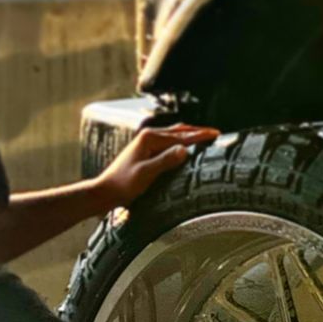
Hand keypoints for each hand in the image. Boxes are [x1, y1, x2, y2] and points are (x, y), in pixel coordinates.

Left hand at [99, 125, 217, 207]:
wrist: (106, 191)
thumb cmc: (123, 184)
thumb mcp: (146, 174)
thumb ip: (165, 161)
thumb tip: (185, 150)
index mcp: (150, 138)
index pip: (181, 136)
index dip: (200, 135)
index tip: (216, 134)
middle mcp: (149, 136)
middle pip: (180, 131)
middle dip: (198, 131)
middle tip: (216, 133)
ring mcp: (147, 142)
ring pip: (175, 135)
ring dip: (190, 135)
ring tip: (206, 137)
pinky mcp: (147, 150)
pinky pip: (169, 142)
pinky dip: (182, 141)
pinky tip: (187, 146)